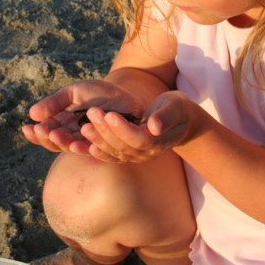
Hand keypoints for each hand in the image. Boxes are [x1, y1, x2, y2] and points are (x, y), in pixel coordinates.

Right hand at [21, 80, 145, 154]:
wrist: (127, 95)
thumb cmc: (98, 94)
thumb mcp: (73, 93)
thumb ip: (54, 103)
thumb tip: (32, 113)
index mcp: (63, 126)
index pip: (45, 134)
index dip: (36, 134)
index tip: (27, 129)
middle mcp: (75, 137)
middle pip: (57, 144)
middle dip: (49, 138)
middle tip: (44, 131)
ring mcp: (91, 142)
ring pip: (74, 147)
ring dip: (65, 143)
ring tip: (57, 135)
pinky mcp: (108, 144)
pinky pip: (97, 148)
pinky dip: (88, 145)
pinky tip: (79, 142)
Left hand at [84, 91, 201, 162]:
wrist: (179, 122)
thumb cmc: (177, 110)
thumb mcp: (176, 107)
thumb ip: (166, 116)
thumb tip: (154, 127)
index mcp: (158, 141)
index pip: (138, 139)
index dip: (123, 129)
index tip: (110, 114)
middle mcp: (147, 153)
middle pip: (123, 146)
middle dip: (105, 130)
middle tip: (92, 112)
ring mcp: (137, 156)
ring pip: (115, 152)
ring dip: (98, 140)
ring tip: (84, 126)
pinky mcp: (129, 155)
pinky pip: (113, 157)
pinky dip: (100, 153)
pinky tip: (86, 146)